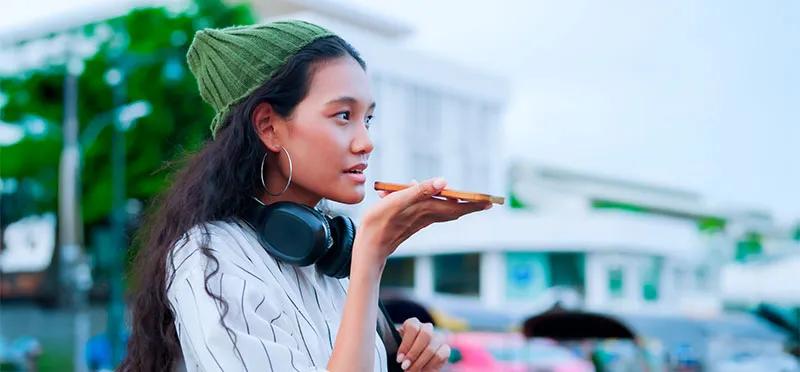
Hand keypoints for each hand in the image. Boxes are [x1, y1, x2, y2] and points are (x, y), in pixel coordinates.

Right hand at [355, 177, 491, 262]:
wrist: (368, 247)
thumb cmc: (380, 223)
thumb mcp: (397, 201)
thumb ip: (420, 190)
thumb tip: (444, 182)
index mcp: (427, 209)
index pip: (457, 205)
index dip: (474, 203)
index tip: (490, 201)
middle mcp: (426, 216)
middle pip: (453, 209)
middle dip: (469, 204)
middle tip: (485, 201)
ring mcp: (418, 220)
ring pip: (441, 209)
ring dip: (452, 201)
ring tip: (462, 196)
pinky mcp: (410, 221)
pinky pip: (426, 208)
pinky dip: (429, 199)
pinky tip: (414, 188)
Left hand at [395, 317, 449, 371]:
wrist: (413, 365)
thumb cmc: (403, 356)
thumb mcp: (399, 350)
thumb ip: (399, 349)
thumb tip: (399, 355)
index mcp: (413, 324)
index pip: (412, 327)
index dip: (406, 344)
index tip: (399, 359)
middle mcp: (426, 328)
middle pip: (425, 334)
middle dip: (413, 353)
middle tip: (405, 366)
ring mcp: (437, 338)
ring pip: (431, 347)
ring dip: (419, 362)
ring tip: (411, 371)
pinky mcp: (445, 349)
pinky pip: (439, 356)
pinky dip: (429, 365)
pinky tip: (422, 369)